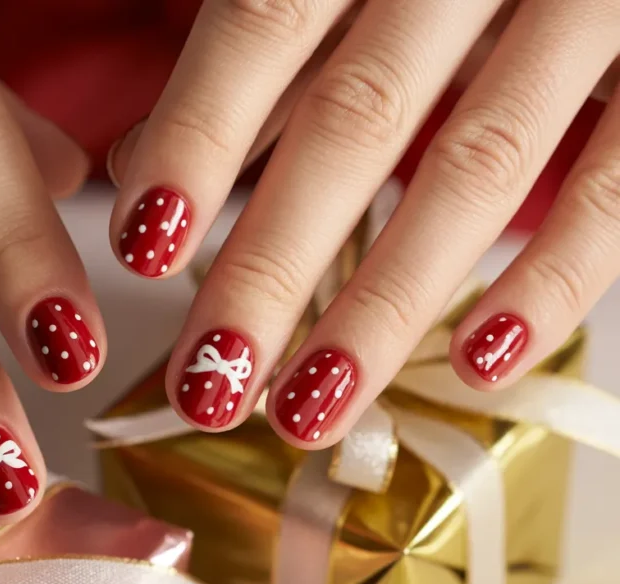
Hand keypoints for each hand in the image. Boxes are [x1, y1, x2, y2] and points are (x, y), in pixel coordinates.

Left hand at [106, 0, 618, 446]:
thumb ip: (259, 59)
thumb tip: (142, 166)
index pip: (264, 25)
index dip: (200, 136)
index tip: (141, 250)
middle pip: (356, 120)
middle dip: (271, 265)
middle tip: (207, 383)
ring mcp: (587, 3)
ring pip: (479, 166)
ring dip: (385, 304)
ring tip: (308, 409)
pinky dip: (553, 279)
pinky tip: (478, 365)